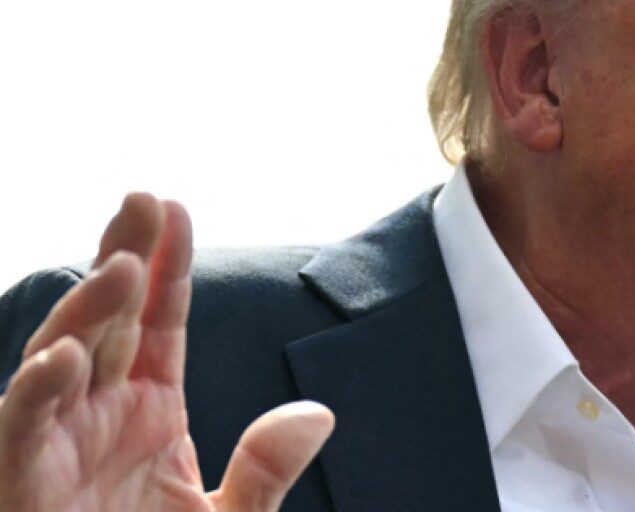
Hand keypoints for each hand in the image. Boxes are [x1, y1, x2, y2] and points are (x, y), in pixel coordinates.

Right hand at [0, 194, 334, 511]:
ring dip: (84, 312)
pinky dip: (33, 396)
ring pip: (60, 361)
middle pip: (108, 322)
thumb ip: (267, 471)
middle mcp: (98, 417)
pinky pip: (20, 434)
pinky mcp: (24, 487)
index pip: (158, 322)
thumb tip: (317, 415)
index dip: (166, 267)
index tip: (174, 208)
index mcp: (149, 411)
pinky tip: (63, 358)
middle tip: (140, 200)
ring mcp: (57, 447)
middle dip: (121, 259)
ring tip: (120, 265)